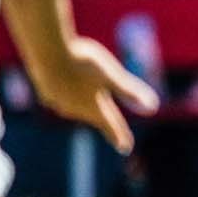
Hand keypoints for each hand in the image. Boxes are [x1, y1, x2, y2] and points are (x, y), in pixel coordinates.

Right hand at [30, 36, 159, 153]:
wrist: (44, 48)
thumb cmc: (82, 61)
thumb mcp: (111, 75)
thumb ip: (129, 91)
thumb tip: (153, 107)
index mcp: (93, 107)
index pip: (110, 124)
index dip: (119, 135)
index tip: (126, 147)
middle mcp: (74, 108)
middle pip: (93, 116)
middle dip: (104, 122)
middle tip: (113, 130)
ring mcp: (56, 100)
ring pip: (76, 107)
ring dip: (86, 109)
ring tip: (92, 112)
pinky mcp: (44, 90)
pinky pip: (61, 96)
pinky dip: (69, 95)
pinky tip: (67, 90)